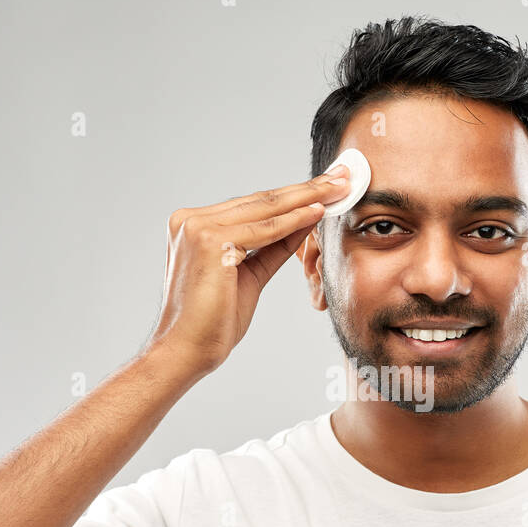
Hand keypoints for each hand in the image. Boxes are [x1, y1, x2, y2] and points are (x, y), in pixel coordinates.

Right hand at [148, 164, 351, 374]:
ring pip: (264, 209)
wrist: (186, 351)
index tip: (324, 186)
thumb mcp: (249, 274)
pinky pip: (262, 230)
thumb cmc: (213, 321)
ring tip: (338, 188)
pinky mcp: (208, 240)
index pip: (252, 205)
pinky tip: (318, 210)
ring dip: (306, 197)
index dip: (292, 195)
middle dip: (305, 188)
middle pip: (260, 201)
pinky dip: (293, 221)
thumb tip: (305, 219)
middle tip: (341, 176)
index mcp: (193, 225)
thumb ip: (272, 246)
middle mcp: (190, 220)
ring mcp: (196, 227)